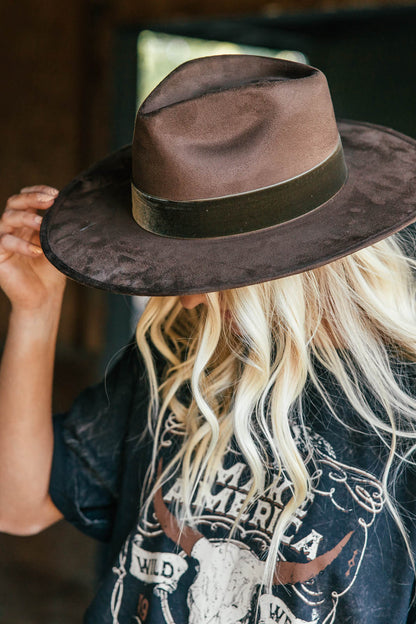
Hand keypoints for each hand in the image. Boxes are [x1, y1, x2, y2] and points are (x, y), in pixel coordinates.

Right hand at [0, 185, 65, 312]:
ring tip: (42, 223)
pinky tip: (38, 251)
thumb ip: (59, 229)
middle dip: (31, 198)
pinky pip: (5, 242)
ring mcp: (3, 239)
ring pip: (7, 218)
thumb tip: (74, 211)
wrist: (44, 296)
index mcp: (26, 221)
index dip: (37, 191)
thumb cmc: (51, 271)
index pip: (26, 198)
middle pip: (14, 202)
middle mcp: (13, 227)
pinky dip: (22, 245)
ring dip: (26, 217)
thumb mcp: (57, 245)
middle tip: (50, 200)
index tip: (56, 193)